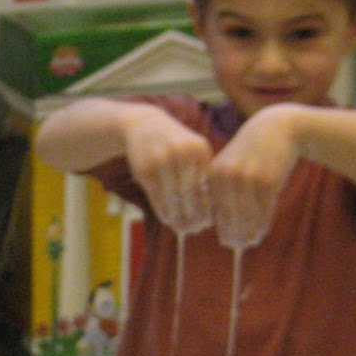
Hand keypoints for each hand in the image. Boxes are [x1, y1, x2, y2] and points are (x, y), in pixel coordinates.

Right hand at [120, 105, 214, 234]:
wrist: (143, 125)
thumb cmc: (175, 145)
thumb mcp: (193, 152)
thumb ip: (203, 176)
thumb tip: (212, 213)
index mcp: (200, 149)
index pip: (208, 185)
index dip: (208, 206)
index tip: (207, 223)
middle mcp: (182, 153)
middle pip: (191, 193)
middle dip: (194, 214)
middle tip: (195, 229)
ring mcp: (161, 160)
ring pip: (173, 197)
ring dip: (178, 217)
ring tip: (182, 228)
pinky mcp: (144, 169)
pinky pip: (156, 197)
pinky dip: (163, 211)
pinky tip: (168, 220)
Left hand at [208, 104, 300, 247]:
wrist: (278, 129)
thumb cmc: (252, 152)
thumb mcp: (231, 164)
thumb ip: (222, 190)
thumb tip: (222, 224)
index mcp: (214, 172)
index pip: (214, 207)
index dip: (221, 226)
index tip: (226, 241)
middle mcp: (228, 175)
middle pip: (229, 214)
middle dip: (235, 233)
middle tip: (239, 245)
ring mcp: (248, 178)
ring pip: (247, 215)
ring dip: (250, 232)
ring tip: (252, 241)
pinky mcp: (268, 181)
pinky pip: (264, 210)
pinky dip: (263, 223)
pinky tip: (263, 230)